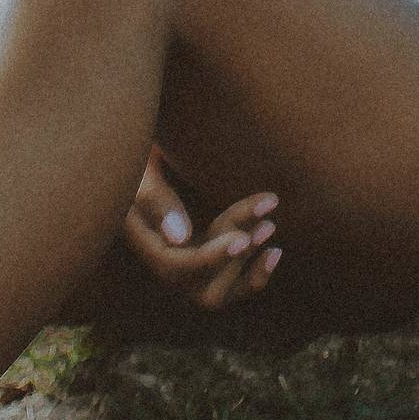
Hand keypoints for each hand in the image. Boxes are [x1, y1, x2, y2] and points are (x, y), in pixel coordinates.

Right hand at [122, 143, 282, 311]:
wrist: (157, 135)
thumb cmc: (144, 147)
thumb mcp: (143, 167)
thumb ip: (155, 197)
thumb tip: (180, 238)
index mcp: (143, 237)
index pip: (173, 267)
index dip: (208, 260)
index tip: (241, 238)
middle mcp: (166, 256)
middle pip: (198, 283)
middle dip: (232, 261)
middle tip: (264, 227)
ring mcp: (188, 255)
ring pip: (219, 285)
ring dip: (247, 262)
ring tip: (270, 224)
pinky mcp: (208, 248)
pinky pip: (231, 281)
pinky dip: (254, 273)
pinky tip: (275, 251)